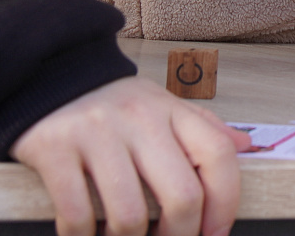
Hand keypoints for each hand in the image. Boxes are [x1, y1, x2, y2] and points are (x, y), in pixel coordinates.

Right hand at [11, 76, 249, 235]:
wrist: (50, 74)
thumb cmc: (113, 102)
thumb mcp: (162, 105)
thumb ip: (202, 127)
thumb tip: (245, 146)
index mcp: (171, 109)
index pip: (217, 155)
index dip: (226, 204)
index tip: (215, 233)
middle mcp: (139, 118)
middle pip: (181, 196)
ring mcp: (96, 133)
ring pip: (129, 216)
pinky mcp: (55, 149)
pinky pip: (76, 215)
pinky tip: (86, 235)